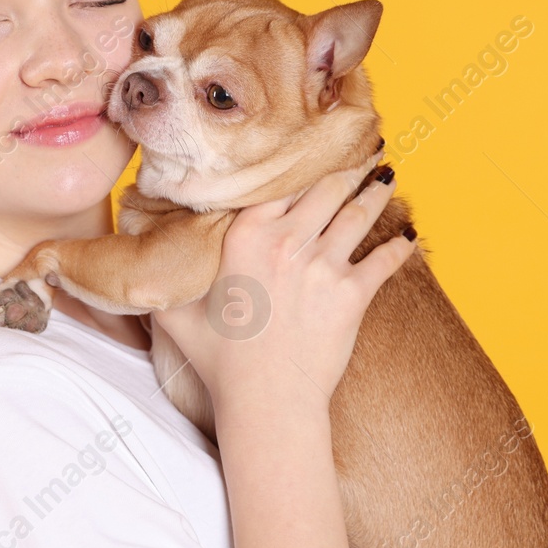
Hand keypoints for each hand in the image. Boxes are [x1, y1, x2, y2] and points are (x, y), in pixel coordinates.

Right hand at [152, 149, 415, 417]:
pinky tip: (411, 236)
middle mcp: (288, 242)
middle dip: (348, 166)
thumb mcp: (177, 314)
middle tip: (364, 148)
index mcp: (246, 237)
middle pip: (326, 188)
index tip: (313, 144)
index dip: (300, 162)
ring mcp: (324, 266)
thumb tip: (136, 262)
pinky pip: (385, 260)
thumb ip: (163, 280)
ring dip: (377, 192)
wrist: (266, 402)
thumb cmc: (220, 361)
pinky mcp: (353, 294)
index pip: (280, 183)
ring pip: (358, 214)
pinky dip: (401, 246)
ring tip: (387, 175)